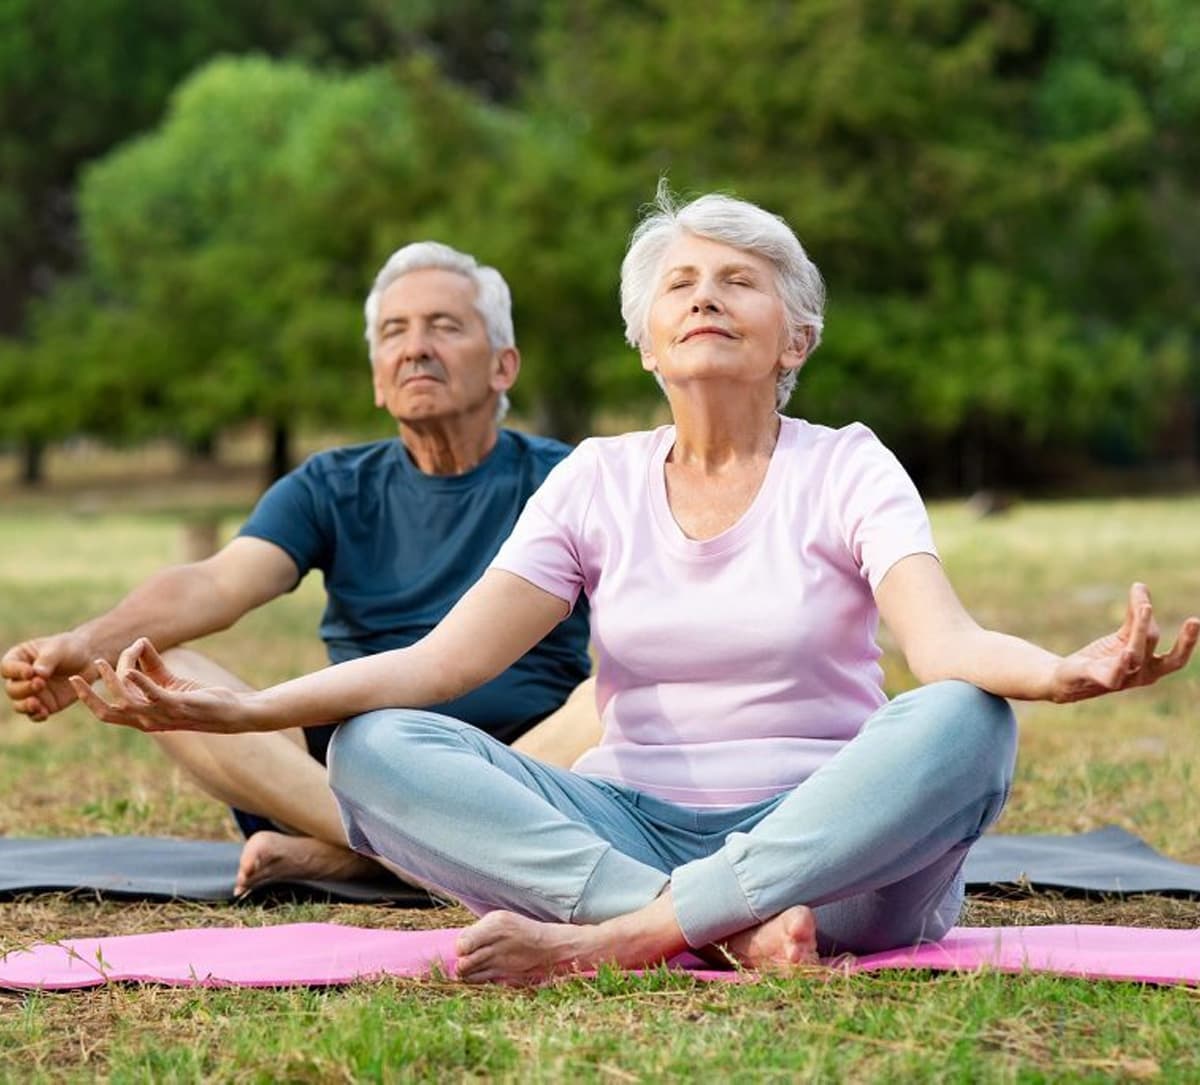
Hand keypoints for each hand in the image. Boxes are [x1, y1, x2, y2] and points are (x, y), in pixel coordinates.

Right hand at [2, 633, 96, 720]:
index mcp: (19, 659)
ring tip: (36, 704)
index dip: (15, 671)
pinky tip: (44, 713)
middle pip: (12, 688)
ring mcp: (32, 693)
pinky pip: (35, 714)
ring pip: (19, 704)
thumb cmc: (69, 649)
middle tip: (40, 684)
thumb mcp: (59, 649)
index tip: (30, 672)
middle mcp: (21, 678)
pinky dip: (37, 715)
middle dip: (24, 688)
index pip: (7, 667)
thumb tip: (37, 674)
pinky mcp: (44, 705)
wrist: (89, 660)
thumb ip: (47, 660)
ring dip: (25, 706)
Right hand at [69, 638, 252, 733]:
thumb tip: (139, 642)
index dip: (88, 699)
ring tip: (103, 662)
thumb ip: (152, 664)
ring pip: (126, 700)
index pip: (108, 713)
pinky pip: (153, 694)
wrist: (230, 712)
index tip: (74, 681)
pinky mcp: (177, 705)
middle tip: (76, 677)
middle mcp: (148, 721)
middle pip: (107, 713)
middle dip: (89, 696)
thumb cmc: (200, 698)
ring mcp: (161, 715)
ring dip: (112, 681)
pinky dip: (140, 680)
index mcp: (143, 718)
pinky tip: (131, 669)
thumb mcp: (170, 681)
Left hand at [1050, 583, 1198, 702]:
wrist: (1068, 678)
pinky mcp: (1098, 678)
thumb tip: (1140, 586)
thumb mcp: (1122, 635)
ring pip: (1135, 653)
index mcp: (1151, 666)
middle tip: (1194, 621)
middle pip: (1165, 657)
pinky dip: (1119, 664)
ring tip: (1144, 607)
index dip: (1188, 641)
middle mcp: (1141, 675)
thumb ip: (1133, 615)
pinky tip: (1125, 653)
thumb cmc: (1102, 657)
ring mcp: (1122, 679)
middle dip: (1183, 642)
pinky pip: (1112, 673)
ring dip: (1140, 630)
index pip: (1176, 657)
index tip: (1196, 620)